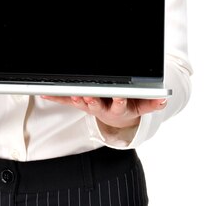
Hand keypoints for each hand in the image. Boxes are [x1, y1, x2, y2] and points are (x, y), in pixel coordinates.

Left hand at [41, 95, 166, 129]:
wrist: (117, 115)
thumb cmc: (128, 104)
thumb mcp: (141, 105)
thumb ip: (152, 103)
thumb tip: (164, 100)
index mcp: (119, 107)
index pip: (120, 105)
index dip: (119, 101)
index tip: (120, 96)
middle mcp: (103, 107)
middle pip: (97, 104)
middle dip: (93, 99)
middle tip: (89, 94)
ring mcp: (90, 105)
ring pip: (81, 102)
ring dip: (74, 97)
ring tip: (70, 92)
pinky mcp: (79, 102)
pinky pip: (65, 100)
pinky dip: (55, 96)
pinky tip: (42, 92)